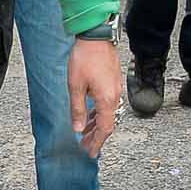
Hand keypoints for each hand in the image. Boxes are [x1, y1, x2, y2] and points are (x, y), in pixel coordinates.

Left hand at [66, 40, 121, 158]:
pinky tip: (90, 114)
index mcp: (107, 100)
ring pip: (108, 113)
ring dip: (96, 124)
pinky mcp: (112, 82)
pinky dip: (99, 113)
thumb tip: (78, 128)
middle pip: (108, 123)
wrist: (96, 36)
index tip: (91, 153)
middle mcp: (114, 96)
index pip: (104, 128)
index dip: (97, 143)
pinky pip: (108, 104)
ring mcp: (115, 89)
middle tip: (85, 145)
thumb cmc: (85, 58)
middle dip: (96, 136)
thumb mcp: (75, 86)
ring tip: (85, 132)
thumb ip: (77, 109)